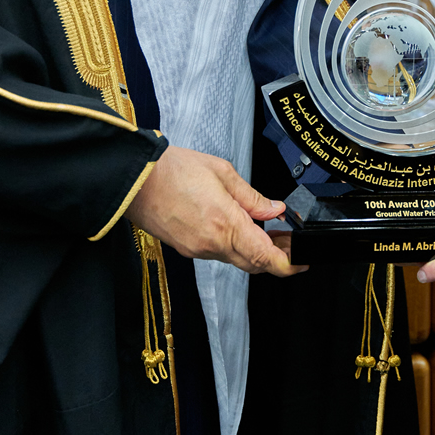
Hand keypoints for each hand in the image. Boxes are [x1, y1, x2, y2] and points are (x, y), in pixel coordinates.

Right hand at [126, 145, 302, 277]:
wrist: (134, 180)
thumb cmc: (172, 170)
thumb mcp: (222, 172)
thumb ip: (252, 196)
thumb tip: (274, 209)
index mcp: (225, 224)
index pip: (265, 257)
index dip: (287, 264)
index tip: (300, 261)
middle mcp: (211, 244)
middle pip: (253, 263)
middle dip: (274, 256)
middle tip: (287, 240)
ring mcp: (197, 249)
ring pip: (235, 258)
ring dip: (253, 249)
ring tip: (265, 229)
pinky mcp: (186, 248)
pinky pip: (217, 252)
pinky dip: (232, 244)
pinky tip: (237, 227)